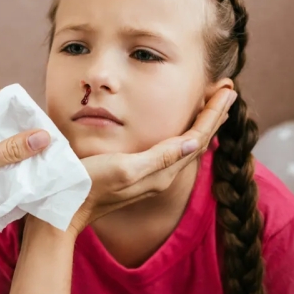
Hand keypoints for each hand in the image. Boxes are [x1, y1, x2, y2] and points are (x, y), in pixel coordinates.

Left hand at [0, 90, 50, 230]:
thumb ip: (9, 150)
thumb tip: (43, 136)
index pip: (2, 99)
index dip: (24, 110)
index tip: (46, 125)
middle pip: (2, 119)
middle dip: (24, 132)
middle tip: (48, 144)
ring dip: (15, 149)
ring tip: (40, 158)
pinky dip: (5, 161)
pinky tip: (22, 170)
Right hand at [68, 88, 235, 234]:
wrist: (66, 206)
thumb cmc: (90, 183)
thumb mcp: (125, 168)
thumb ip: (160, 157)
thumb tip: (194, 140)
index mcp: (162, 171)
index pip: (198, 137)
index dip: (213, 112)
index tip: (227, 88)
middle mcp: (163, 175)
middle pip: (198, 140)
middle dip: (214, 114)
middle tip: (227, 89)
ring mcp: (152, 177)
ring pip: (187, 145)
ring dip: (202, 123)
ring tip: (213, 105)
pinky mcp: (141, 175)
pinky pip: (173, 151)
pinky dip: (185, 133)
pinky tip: (184, 130)